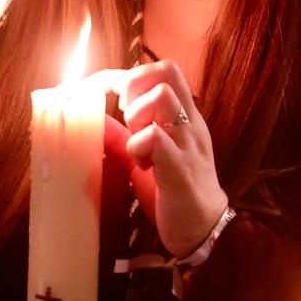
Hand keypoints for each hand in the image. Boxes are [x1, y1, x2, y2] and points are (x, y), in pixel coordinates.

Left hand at [107, 60, 229, 256]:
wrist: (204, 230)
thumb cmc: (175, 190)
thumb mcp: (148, 156)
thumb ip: (125, 136)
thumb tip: (96, 119)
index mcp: (185, 117)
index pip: (166, 70)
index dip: (134, 75)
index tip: (117, 98)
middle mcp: (190, 124)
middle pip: (166, 72)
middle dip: (135, 88)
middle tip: (130, 120)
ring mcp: (188, 144)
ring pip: (163, 97)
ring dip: (138, 115)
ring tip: (136, 141)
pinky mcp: (180, 169)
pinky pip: (156, 137)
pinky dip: (138, 146)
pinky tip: (141, 164)